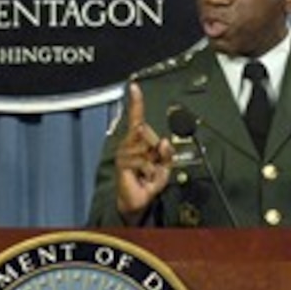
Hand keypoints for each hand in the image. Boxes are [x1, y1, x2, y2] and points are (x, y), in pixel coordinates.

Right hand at [114, 82, 173, 224]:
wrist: (138, 201)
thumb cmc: (148, 182)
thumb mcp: (165, 166)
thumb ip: (167, 153)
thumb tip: (162, 141)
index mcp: (139, 141)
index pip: (137, 118)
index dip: (136, 102)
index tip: (134, 88)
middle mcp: (130, 144)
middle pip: (146, 132)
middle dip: (155, 149)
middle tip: (154, 165)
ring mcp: (125, 153)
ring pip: (145, 146)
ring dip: (153, 163)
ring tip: (148, 172)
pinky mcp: (124, 163)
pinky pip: (142, 159)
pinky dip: (149, 170)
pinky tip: (144, 176)